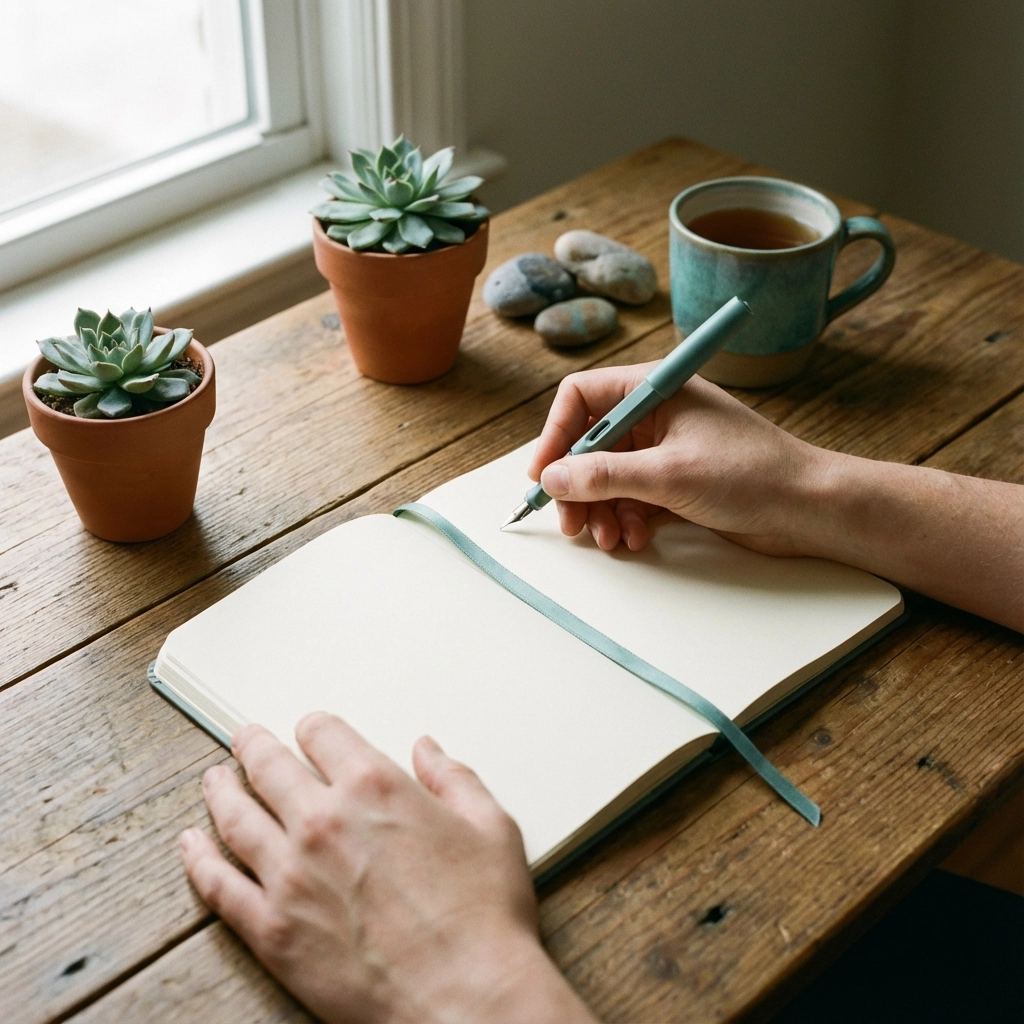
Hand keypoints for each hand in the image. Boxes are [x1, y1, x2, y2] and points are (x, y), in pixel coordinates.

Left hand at [180, 716, 593, 1023]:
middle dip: (254, 746)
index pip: (324, 734)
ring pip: (235, 817)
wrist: (466, 999)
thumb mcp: (491, 827)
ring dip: (220, 791)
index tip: (309, 731)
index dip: (314, 728)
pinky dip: (198, 859)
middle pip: (269, 766)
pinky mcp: (271, 929)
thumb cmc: (484, 918)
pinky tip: (191, 845)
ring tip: (214, 780)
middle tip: (244, 740)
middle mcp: (323, 821)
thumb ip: (454, 778)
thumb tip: (427, 749)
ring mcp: (290, 875)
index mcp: (375, 786)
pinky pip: (217, 884)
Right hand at [529, 364, 827, 554]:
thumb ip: (605, 475)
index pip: (582, 398)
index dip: (556, 435)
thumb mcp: (668, 475)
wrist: (810, 508)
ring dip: (602, 510)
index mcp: (656, 390)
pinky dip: (628, 518)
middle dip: (578, 485)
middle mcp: (658, 414)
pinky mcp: (677, 480)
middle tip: (571, 524)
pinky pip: (634, 496)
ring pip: (610, 476)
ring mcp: (667, 448)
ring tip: (610, 540)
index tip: (544, 476)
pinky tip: (635, 539)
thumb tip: (553, 477)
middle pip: (591, 443)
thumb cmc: (751, 475)